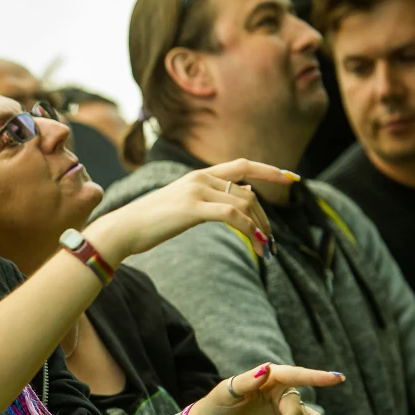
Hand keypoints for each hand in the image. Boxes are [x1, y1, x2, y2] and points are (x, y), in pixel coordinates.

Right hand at [85, 158, 297, 263]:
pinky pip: (232, 216)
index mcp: (197, 176)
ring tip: (264, 249)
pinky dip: (249, 229)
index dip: (268, 170)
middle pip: (247, 192)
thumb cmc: (148, 223)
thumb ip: (208, 199)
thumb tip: (237, 197)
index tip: (292, 177)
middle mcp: (199, 178)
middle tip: (271, 239)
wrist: (122, 230)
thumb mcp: (182, 206)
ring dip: (259, 228)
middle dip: (264, 216)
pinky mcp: (192, 208)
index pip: (242, 166)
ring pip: (243, 204)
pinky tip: (256, 244)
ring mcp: (196, 191)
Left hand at [188, 362, 342, 414]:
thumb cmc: (214, 406)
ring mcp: (282, 404)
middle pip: (295, 411)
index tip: (338, 379)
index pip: (295, 375)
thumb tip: (266, 369)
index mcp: (268, 377)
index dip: (316, 377)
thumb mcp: (226, 394)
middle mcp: (279, 388)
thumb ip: (246, 382)